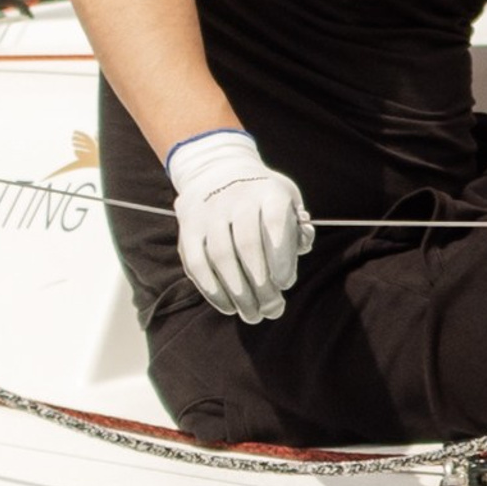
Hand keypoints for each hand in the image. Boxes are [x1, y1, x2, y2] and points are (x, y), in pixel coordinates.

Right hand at [167, 129, 314, 322]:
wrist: (217, 171)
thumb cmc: (263, 196)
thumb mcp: (288, 200)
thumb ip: (298, 228)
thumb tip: (299, 253)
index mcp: (268, 191)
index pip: (274, 222)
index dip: (280, 256)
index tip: (285, 283)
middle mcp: (236, 199)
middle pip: (247, 246)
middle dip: (260, 284)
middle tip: (273, 310)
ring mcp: (208, 213)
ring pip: (220, 257)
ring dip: (237, 293)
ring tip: (252, 315)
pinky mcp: (187, 228)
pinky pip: (196, 263)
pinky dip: (212, 290)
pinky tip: (228, 307)